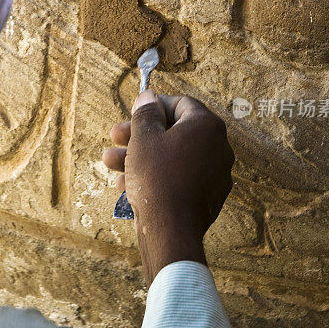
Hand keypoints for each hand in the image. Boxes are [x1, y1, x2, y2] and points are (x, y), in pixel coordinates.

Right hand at [103, 91, 233, 285]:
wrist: (170, 230)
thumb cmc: (157, 178)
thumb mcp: (143, 138)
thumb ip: (145, 113)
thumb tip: (148, 97)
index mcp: (207, 126)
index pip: (180, 103)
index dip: (153, 105)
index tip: (132, 113)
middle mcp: (218, 147)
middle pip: (174, 131)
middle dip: (140, 134)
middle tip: (115, 137)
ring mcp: (215, 174)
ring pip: (172, 157)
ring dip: (140, 156)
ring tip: (110, 163)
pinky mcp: (207, 196)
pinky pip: (179, 178)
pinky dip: (156, 176)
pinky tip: (126, 184)